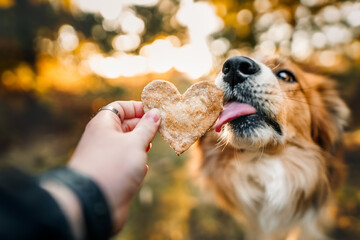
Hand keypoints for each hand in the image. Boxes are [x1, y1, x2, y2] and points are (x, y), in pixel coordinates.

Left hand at [68, 101, 159, 232]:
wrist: (93, 203)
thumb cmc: (114, 166)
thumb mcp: (135, 143)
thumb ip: (147, 127)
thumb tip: (155, 113)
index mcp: (104, 124)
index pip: (120, 107)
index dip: (138, 107)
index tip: (155, 113)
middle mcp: (103, 138)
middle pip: (125, 125)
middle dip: (142, 128)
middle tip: (159, 132)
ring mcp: (105, 156)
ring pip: (126, 145)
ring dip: (140, 147)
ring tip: (148, 150)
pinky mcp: (109, 173)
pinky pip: (124, 162)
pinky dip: (134, 164)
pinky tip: (141, 170)